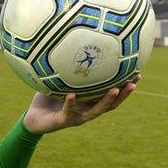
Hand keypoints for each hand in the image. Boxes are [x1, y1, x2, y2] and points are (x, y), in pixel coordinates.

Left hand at [23, 76, 139, 134]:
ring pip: (96, 111)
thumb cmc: (46, 99)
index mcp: (87, 102)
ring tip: (114, 89)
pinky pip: (68, 111)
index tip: (136, 74)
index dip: (124, 86)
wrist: (31, 119)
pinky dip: (71, 103)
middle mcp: (86, 110)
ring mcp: (76, 117)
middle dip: (124, 94)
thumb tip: (70, 47)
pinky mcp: (63, 121)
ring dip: (106, 101)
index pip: (110, 94)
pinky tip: (72, 95)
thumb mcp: (57, 82)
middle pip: (111, 104)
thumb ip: (65, 70)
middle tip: (134, 81)